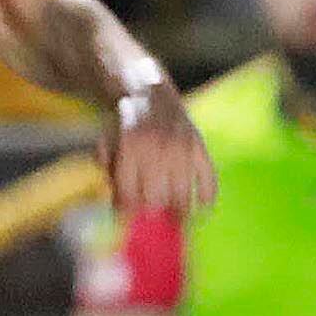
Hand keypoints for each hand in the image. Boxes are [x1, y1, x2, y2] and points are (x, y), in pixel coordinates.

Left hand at [98, 75, 214, 218]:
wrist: (147, 93)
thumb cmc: (123, 127)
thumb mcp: (107, 145)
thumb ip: (110, 175)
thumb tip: (119, 209)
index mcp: (130, 148)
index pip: (129, 194)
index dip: (127, 213)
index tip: (128, 221)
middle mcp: (157, 147)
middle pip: (156, 199)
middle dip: (152, 214)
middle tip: (152, 221)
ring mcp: (181, 147)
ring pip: (182, 195)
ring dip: (179, 214)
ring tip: (176, 222)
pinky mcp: (199, 146)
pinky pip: (209, 180)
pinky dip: (207, 199)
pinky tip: (202, 210)